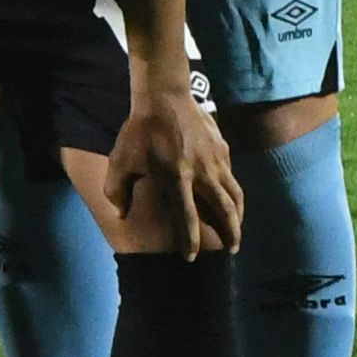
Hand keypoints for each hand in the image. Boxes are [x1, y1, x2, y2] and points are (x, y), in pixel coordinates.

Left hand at [106, 90, 243, 255]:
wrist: (164, 98)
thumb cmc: (139, 132)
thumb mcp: (120, 161)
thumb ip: (118, 190)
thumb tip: (121, 215)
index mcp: (176, 178)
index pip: (187, 217)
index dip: (191, 240)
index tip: (192, 258)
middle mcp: (201, 174)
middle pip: (224, 210)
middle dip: (230, 233)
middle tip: (232, 249)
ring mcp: (217, 161)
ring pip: (235, 195)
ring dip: (239, 216)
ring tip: (237, 230)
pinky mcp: (224, 150)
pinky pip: (232, 177)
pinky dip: (234, 193)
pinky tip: (231, 199)